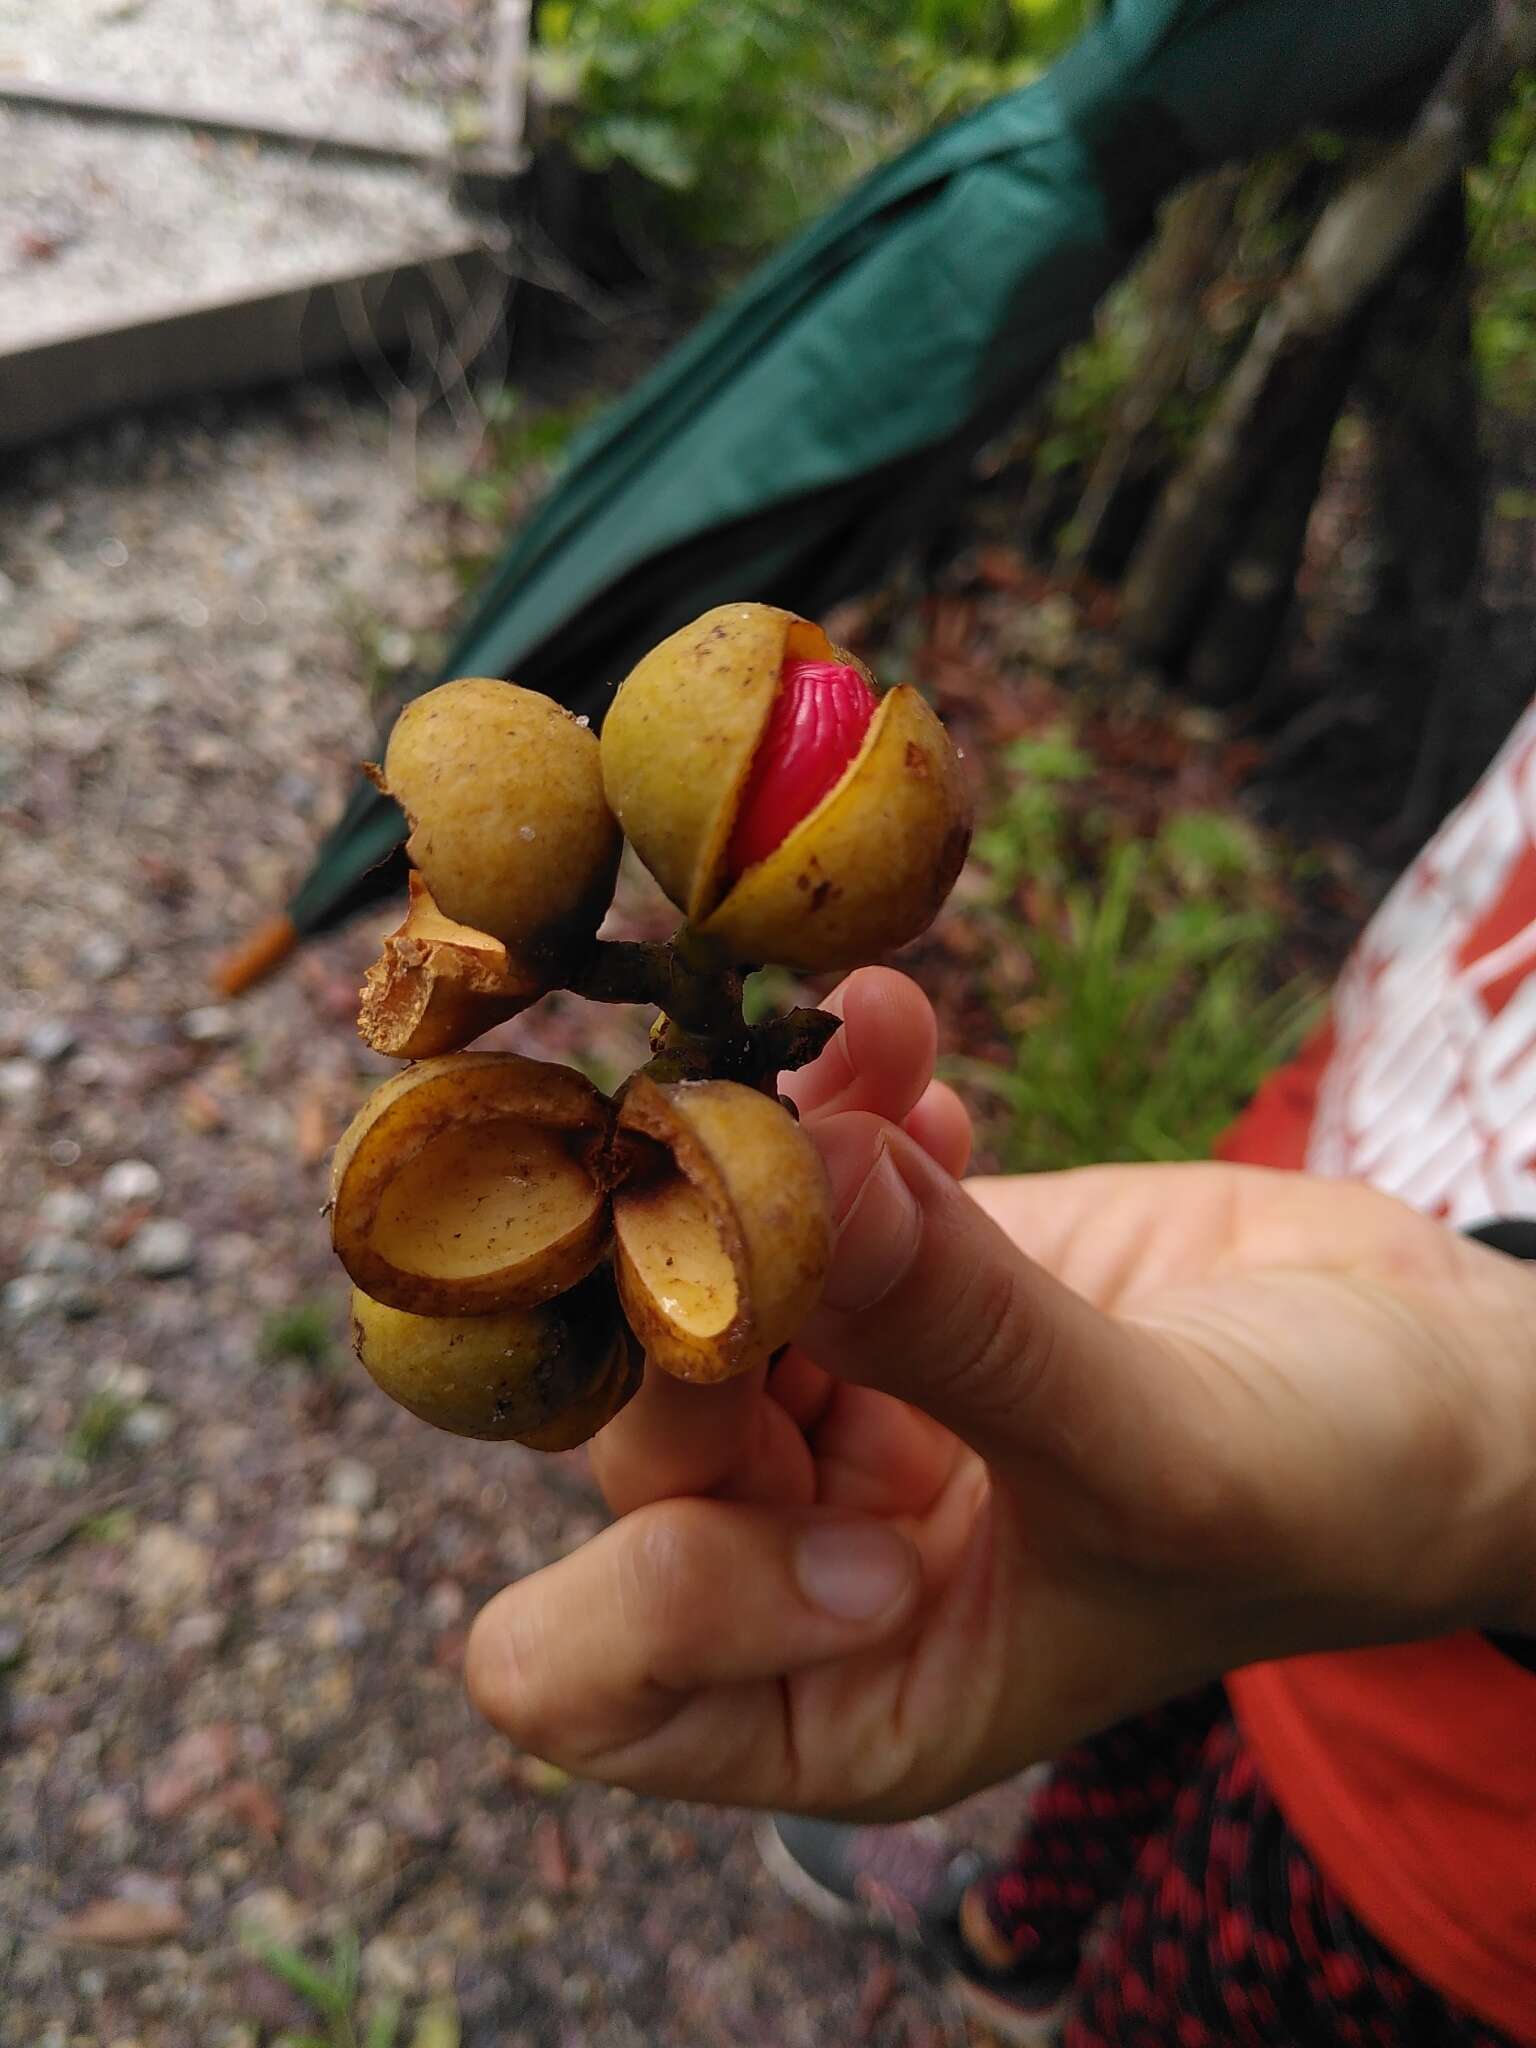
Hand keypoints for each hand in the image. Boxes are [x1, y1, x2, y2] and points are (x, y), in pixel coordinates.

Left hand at [467, 972, 1535, 1819]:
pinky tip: (905, 1044)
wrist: (1433, 1370)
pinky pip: (801, 1174)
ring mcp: (840, 1390)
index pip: (602, 1676)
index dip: (659, 1585)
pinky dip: (838, 1101)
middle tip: (784, 1177)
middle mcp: (799, 1548)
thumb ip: (967, 1342)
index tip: (845, 1488)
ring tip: (857, 1071)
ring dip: (755, 1163)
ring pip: (691, 1275)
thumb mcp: (1161, 1459)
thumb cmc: (1332, 1495)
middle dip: (695, 1307)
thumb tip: (789, 1178)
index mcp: (840, 1689)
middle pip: (630, 1435)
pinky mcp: (890, 1262)